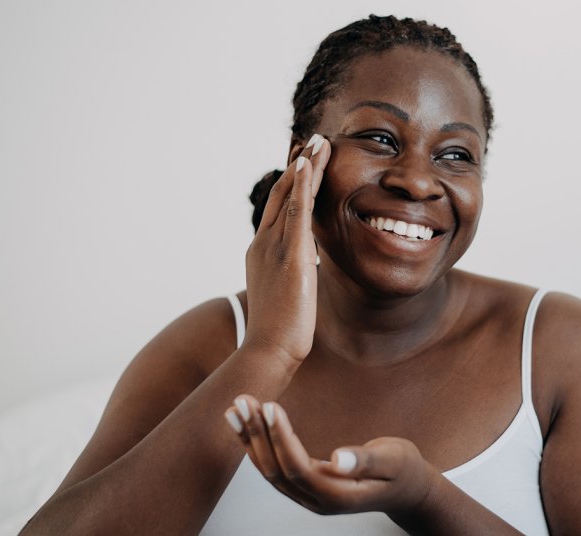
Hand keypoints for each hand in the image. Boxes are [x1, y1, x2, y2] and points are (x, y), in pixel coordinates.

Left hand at [223, 395, 438, 516]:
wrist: (407, 490)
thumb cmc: (403, 471)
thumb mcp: (394, 460)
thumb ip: (367, 460)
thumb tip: (340, 459)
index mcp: (338, 496)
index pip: (298, 468)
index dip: (281, 438)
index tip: (270, 406)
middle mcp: (317, 501)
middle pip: (276, 470)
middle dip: (257, 434)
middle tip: (243, 400)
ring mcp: (308, 496)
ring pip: (269, 470)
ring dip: (251, 438)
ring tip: (236, 407)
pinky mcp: (304, 485)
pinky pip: (273, 467)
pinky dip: (256, 444)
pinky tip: (245, 424)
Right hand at [243, 135, 329, 364]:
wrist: (268, 350)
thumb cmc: (278, 333)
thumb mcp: (284, 296)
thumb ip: (291, 277)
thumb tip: (303, 272)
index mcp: (261, 254)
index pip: (278, 211)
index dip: (291, 185)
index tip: (303, 164)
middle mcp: (263, 244)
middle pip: (282, 196)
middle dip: (298, 167)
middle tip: (312, 142)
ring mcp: (274, 248)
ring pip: (290, 197)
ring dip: (305, 167)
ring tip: (319, 143)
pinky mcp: (290, 256)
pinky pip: (296, 213)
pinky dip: (302, 187)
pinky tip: (309, 166)